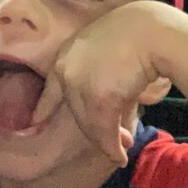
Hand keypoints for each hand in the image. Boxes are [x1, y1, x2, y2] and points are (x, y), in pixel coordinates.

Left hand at [30, 3, 168, 166]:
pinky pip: (104, 131)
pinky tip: (120, 156)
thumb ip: (97, 74)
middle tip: (120, 141)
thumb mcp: (106, 49)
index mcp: (65, 54)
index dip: (44, 108)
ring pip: (90, 124)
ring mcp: (79, 84)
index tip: (35, 122)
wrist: (152, 31)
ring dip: (107, 141)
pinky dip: (112, 146)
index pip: (50, 88)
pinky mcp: (98, 98)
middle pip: (76, 112)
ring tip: (124, 147)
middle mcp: (66, 70)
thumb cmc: (136, 34)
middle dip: (96, 130)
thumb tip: (106, 103)